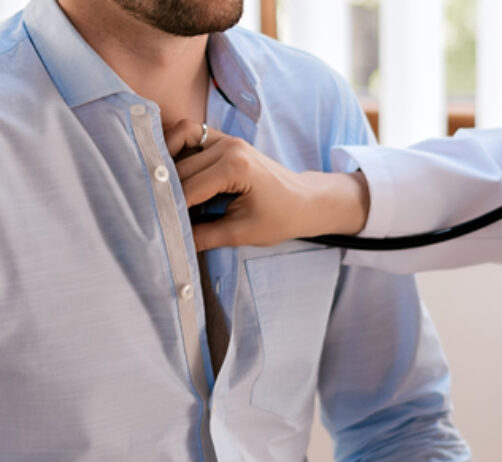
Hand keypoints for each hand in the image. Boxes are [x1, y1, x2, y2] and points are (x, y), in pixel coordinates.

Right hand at [164, 120, 369, 250]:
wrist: (304, 202)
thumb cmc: (280, 219)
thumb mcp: (242, 233)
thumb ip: (204, 236)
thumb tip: (171, 241)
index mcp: (235, 167)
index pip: (188, 188)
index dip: (170, 208)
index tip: (154, 224)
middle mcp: (228, 146)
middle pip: (179, 168)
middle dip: (164, 191)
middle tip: (151, 213)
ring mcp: (225, 139)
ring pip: (178, 143)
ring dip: (165, 165)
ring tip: (158, 190)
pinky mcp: (223, 140)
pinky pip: (189, 134)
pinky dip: (174, 148)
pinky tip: (168, 170)